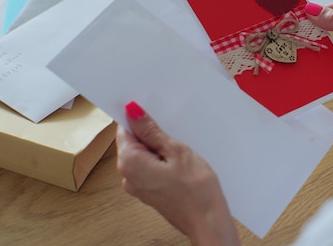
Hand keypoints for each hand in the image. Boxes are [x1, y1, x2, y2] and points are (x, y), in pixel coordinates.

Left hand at [116, 101, 239, 245]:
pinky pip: (149, 168)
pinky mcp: (149, 191)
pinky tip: (179, 163)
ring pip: (143, 155)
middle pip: (133, 142)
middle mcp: (127, 176)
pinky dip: (161, 161)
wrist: (208, 221)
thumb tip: (132, 112)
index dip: (139, 119)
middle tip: (174, 135)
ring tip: (180, 151)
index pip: (124, 130)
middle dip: (151, 134)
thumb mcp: (176, 151)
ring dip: (159, 148)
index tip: (156, 115)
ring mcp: (137, 186)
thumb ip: (151, 131)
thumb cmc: (196, 190)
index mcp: (129, 162)